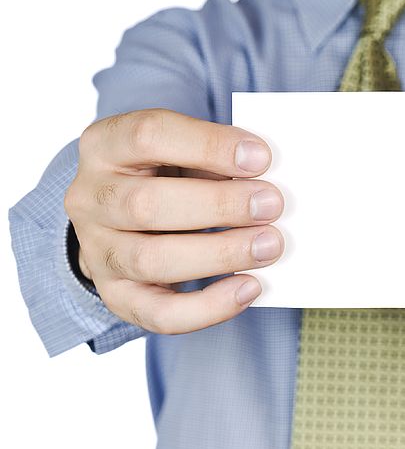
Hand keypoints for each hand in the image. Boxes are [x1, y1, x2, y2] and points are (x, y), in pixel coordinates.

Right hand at [64, 108, 284, 333]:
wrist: (123, 216)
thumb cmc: (167, 173)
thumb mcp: (183, 149)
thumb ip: (215, 158)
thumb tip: (264, 178)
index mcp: (106, 145)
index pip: (149, 135)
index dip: (209, 145)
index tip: (261, 157)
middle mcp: (90, 197)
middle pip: (146, 205)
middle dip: (218, 206)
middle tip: (271, 205)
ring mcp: (98, 250)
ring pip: (151, 260)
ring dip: (220, 254)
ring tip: (269, 245)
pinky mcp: (116, 294)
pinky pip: (158, 313)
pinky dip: (208, 306)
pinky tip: (249, 288)